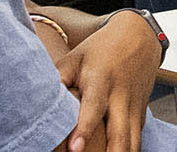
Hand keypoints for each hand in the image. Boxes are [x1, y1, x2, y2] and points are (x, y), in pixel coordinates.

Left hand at [55, 12, 159, 151]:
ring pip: (134, 139)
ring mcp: (134, 105)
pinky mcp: (141, 111)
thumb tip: (36, 99)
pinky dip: (130, 150)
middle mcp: (120, 95)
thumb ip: (58, 79)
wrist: (139, 36)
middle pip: (120, 132)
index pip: (93, 108)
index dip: (84, 129)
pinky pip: (137, 137)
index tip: (75, 149)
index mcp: (101, 80)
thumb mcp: (75, 57)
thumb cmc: (101, 48)